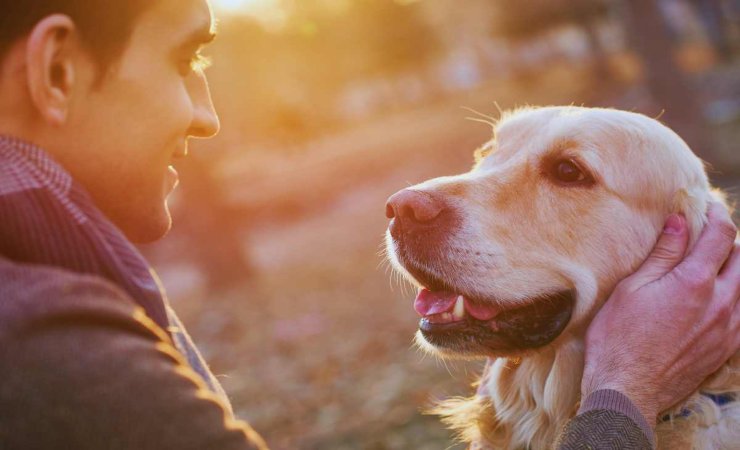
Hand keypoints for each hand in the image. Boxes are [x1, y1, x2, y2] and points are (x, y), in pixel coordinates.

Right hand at [581, 201, 739, 425]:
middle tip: (706, 233)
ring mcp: (728, 327)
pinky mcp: (726, 347)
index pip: (721, 235)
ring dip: (733, 269)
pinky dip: (734, 297)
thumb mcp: (632, 289)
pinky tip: (717, 298)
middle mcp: (721, 302)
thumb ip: (662, 254)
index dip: (716, 213)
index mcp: (695, 282)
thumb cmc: (619, 337)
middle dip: (727, 240)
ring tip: (711, 265)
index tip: (705, 204)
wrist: (628, 388)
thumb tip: (680, 222)